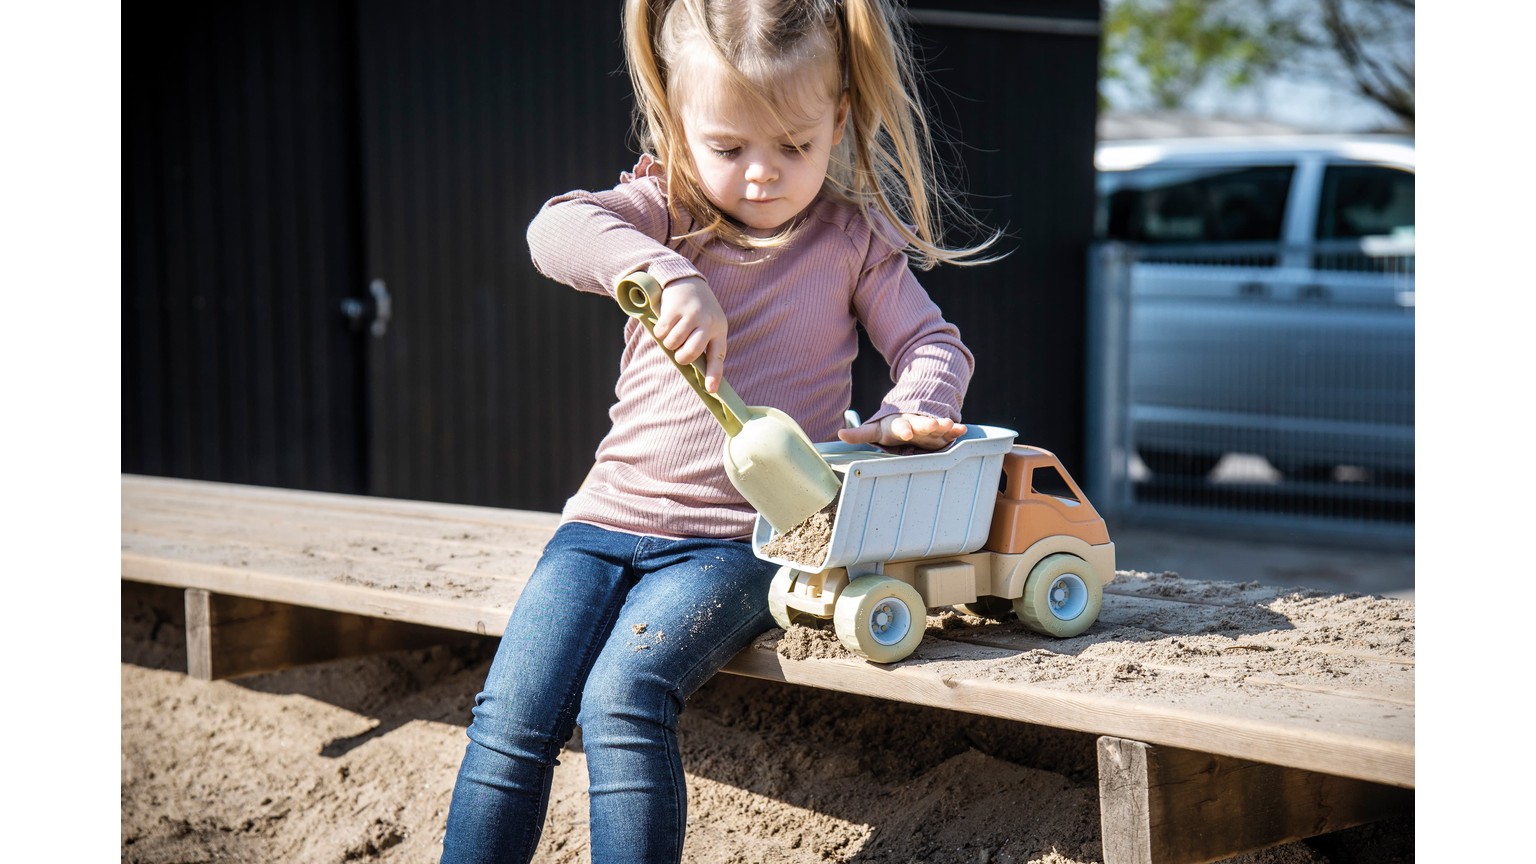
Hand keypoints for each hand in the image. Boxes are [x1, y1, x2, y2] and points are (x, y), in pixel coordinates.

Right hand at [651, 276, 728, 391]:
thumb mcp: (709, 323)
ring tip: (673, 334)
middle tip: (679, 354)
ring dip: (669, 343)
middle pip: (691, 352)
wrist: (687, 280)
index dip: (714, 374)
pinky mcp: (674, 308)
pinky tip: (665, 323)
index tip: (711, 390)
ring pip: (673, 343)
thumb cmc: (698, 310)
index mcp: (719, 329)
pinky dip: (659, 332)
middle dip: (682, 357)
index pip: (718, 356)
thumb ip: (704, 343)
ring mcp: (691, 314)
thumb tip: (695, 372)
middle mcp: (708, 321)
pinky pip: (662, 332)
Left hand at [837, 414, 966, 449]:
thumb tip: (839, 435)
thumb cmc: (892, 427)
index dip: (902, 429)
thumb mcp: (876, 430)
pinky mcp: (940, 430)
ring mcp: (928, 426)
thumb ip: (860, 434)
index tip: (905, 433)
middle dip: (926, 424)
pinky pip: (948, 430)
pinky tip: (962, 430)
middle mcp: (914, 423)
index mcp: (898, 424)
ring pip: (936, 425)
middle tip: (931, 424)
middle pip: (920, 423)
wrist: (913, 411)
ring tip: (950, 424)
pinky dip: (955, 430)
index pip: (899, 426)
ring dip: (943, 425)